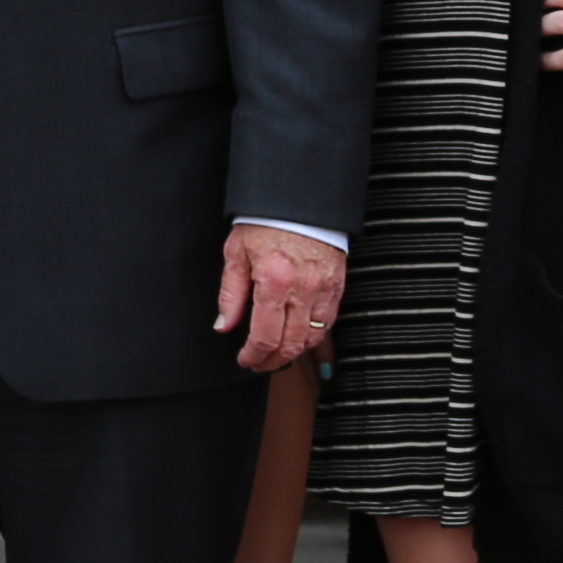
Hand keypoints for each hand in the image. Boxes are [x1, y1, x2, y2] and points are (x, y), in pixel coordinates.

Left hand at [217, 221, 344, 372]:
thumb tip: (224, 325)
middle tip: (259, 363)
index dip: (254, 355)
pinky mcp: (337, 285)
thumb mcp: (236, 253)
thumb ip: (231, 294)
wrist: (299, 199)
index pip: (265, 335)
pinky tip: (300, 338)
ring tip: (277, 354)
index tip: (245, 359)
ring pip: (312, 338)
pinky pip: (328, 322)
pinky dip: (314, 337)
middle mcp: (303, 288)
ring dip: (293, 353)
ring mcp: (324, 288)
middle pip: (290, 344)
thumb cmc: (265, 221)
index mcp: (274, 280)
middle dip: (272, 361)